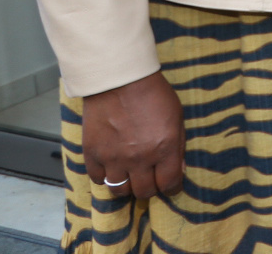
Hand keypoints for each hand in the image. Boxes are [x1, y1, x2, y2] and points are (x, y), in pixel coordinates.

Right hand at [81, 71, 183, 199]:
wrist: (119, 80)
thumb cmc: (153, 94)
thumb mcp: (177, 117)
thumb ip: (178, 146)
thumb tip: (179, 170)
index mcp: (164, 149)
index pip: (169, 184)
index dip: (172, 188)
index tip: (170, 185)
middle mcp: (139, 159)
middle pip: (143, 192)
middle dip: (149, 188)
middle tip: (149, 179)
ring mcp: (113, 158)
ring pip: (119, 190)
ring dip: (126, 186)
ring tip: (129, 175)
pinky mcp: (92, 153)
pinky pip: (97, 179)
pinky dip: (104, 176)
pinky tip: (111, 167)